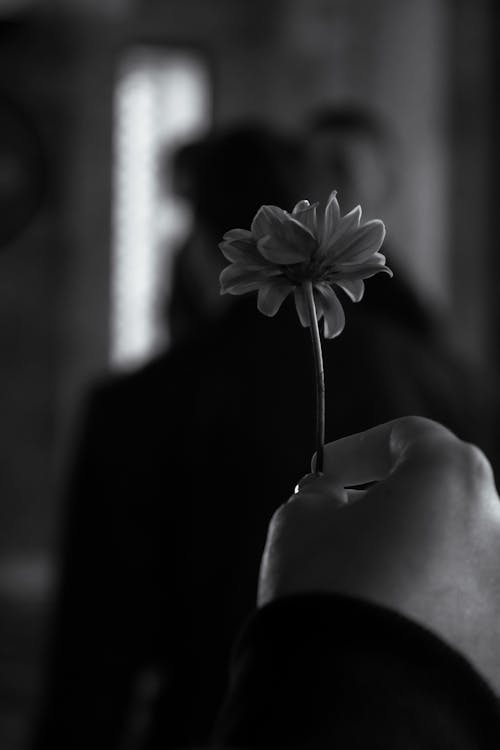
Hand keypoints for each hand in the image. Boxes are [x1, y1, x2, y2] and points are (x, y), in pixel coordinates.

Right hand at [258, 416, 499, 692]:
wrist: (365, 701)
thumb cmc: (331, 590)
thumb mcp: (301, 522)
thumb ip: (316, 495)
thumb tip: (326, 496)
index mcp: (451, 475)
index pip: (408, 436)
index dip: (357, 449)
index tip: (323, 472)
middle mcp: (494, 521)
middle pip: (436, 490)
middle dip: (385, 496)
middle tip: (338, 515)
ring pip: (450, 544)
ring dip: (407, 544)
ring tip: (357, 571)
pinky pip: (459, 596)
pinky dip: (426, 592)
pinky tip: (383, 611)